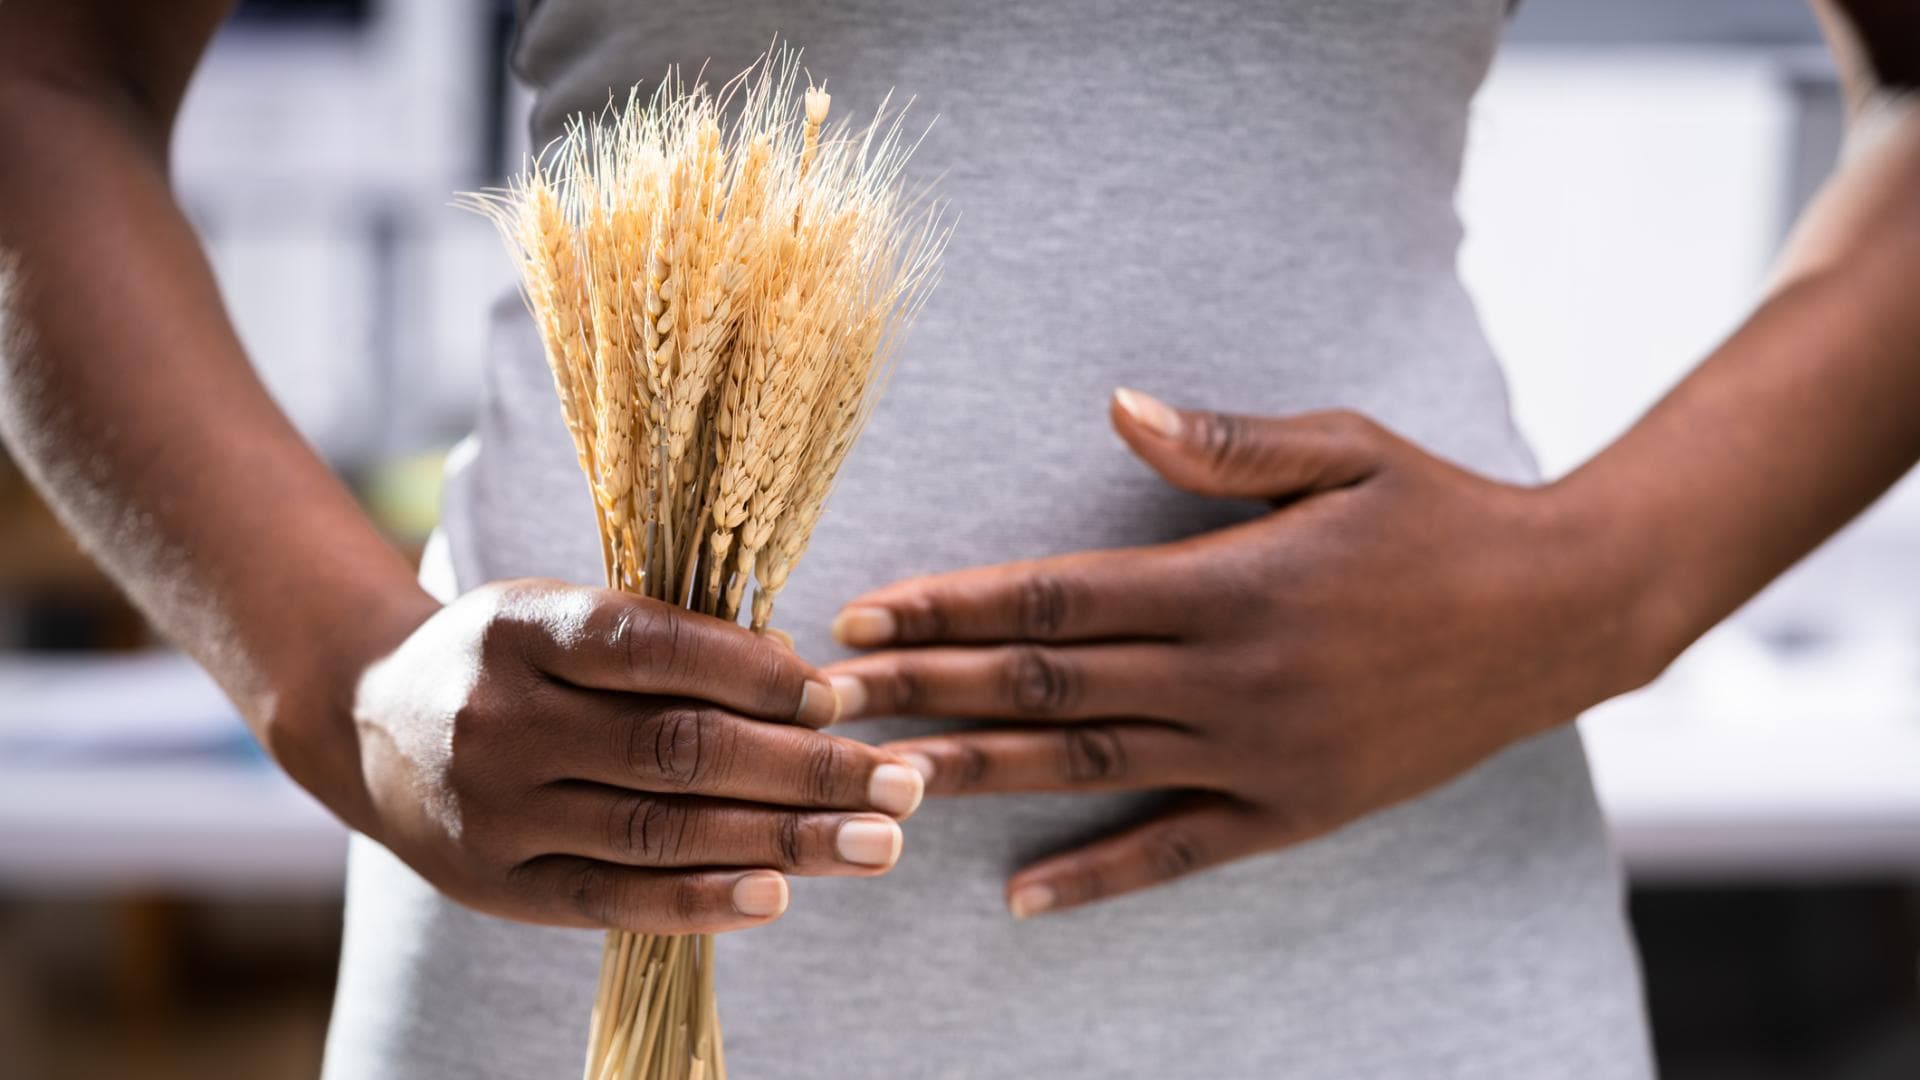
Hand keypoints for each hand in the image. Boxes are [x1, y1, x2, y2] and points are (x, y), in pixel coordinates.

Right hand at [348, 579, 927, 933]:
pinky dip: (701, 899)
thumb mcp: (563, 614)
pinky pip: (613, 897)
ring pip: (659, 828)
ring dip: (782, 840)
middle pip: (675, 748)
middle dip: (804, 769)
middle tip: (902, 783)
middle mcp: (501, 720)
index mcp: (522, 627)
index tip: (836, 694)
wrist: (369, 724)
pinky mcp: (497, 885)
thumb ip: (664, 641)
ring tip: (876, 843)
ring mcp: (492, 810)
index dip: (753, 674)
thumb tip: (798, 676)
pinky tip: (778, 893)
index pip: (652, 647)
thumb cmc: (508, 659)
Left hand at [825, 390, 1654, 917]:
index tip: (865, 609)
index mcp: (1231, 581)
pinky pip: (1178, 854)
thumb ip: (1225, 444)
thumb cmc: (1443, 515)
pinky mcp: (1295, 811)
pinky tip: (1020, 894)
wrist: (1562, 613)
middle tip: (823, 698)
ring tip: (879, 781)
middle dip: (924, 689)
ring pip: (1089, 769)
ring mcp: (1261, 755)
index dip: (953, 605)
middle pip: (1046, 687)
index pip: (1056, 598)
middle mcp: (1232, 677)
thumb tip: (1117, 407)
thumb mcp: (1346, 450)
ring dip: (976, 775)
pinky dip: (1097, 876)